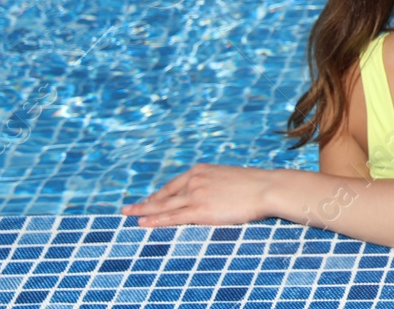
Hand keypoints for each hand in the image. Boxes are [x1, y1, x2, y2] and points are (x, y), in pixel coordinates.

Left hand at [122, 164, 278, 227]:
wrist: (266, 188)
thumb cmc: (254, 184)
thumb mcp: (228, 178)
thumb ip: (213, 184)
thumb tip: (211, 194)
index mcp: (201, 170)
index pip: (174, 184)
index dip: (159, 194)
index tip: (150, 200)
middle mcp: (194, 180)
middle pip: (164, 194)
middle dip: (145, 202)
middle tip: (127, 208)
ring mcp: (196, 195)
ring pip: (163, 206)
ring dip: (144, 211)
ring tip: (129, 216)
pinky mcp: (200, 211)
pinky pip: (173, 217)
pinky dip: (156, 221)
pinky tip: (143, 223)